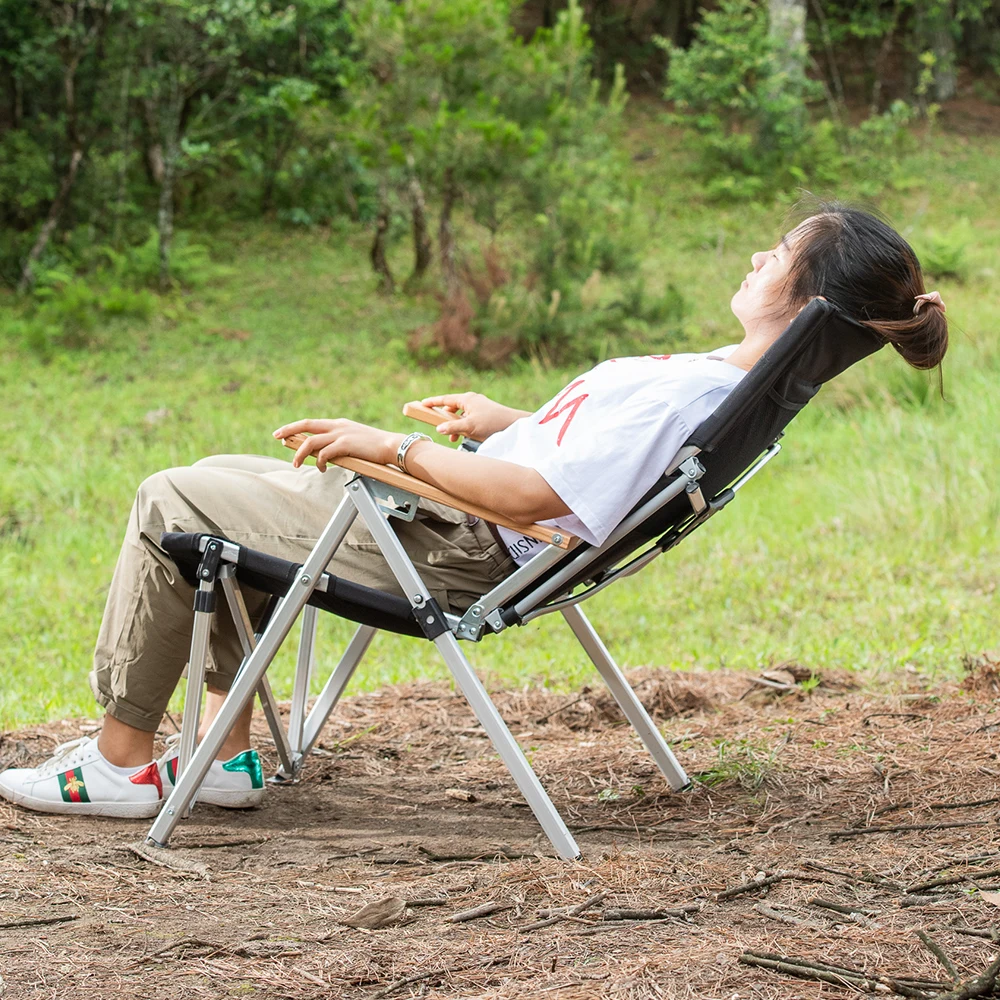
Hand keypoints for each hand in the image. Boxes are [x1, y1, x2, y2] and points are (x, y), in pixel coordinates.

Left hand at [272, 419, 401, 472]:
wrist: (392, 446)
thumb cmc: (377, 448)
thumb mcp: (355, 441)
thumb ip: (341, 444)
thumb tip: (328, 455)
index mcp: (339, 424)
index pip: (312, 423)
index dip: (296, 427)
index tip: (284, 432)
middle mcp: (338, 426)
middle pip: (307, 425)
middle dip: (289, 430)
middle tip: (277, 436)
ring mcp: (341, 434)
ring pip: (311, 441)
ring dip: (300, 453)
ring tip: (295, 464)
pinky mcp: (346, 444)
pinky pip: (324, 453)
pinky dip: (319, 462)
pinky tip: (320, 469)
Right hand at [420, 392, 524, 441]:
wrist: (514, 425)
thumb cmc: (492, 423)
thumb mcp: (470, 427)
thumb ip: (453, 427)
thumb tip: (438, 429)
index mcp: (467, 399)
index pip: (445, 399)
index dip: (433, 402)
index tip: (422, 403)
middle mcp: (473, 400)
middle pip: (452, 407)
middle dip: (445, 418)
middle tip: (438, 427)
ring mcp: (480, 406)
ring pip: (461, 415)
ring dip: (456, 426)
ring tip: (455, 439)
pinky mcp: (485, 414)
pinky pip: (469, 419)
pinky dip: (464, 427)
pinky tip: (466, 437)